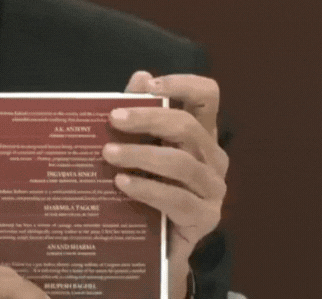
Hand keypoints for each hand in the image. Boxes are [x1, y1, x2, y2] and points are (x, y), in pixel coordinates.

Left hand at [104, 71, 228, 297]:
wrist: (153, 246)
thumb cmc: (146, 186)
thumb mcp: (139, 146)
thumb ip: (138, 112)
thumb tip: (140, 76)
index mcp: (200, 132)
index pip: (207, 96)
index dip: (182, 84)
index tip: (150, 85)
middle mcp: (213, 157)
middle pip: (188, 126)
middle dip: (148, 119)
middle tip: (112, 119)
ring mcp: (214, 188)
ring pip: (181, 163)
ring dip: (141, 155)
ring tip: (108, 154)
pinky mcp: (206, 217)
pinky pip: (176, 198)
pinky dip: (146, 188)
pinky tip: (122, 184)